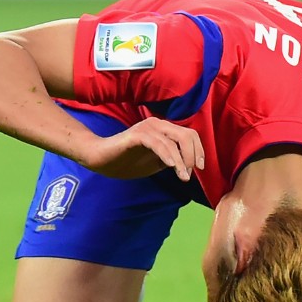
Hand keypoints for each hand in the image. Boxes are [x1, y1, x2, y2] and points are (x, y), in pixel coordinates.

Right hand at [84, 117, 204, 180]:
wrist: (101, 160)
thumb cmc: (128, 161)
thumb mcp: (156, 162)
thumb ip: (172, 160)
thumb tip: (190, 166)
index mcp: (164, 129)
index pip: (190, 135)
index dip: (199, 151)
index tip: (200, 168)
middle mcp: (158, 124)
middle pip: (186, 135)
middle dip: (193, 155)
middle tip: (190, 173)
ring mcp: (147, 128)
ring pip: (173, 141)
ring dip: (181, 161)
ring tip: (183, 177)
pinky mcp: (136, 135)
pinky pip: (157, 144)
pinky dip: (167, 155)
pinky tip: (172, 167)